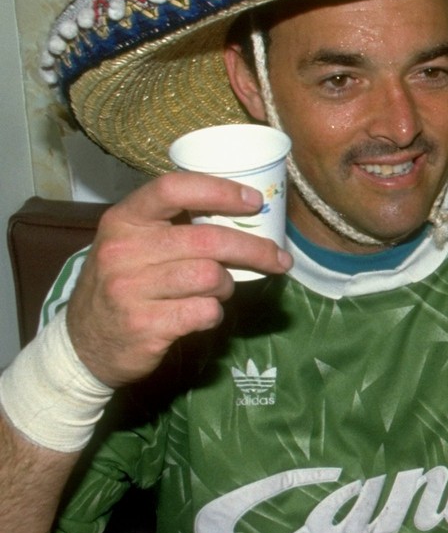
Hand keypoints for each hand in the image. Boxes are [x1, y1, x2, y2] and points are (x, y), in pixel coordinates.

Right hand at [66, 172, 292, 386]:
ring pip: (211, 276)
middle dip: (254, 249)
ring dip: (227, 285)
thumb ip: (171, 228)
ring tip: (219, 290)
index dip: (219, 191)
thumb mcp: (131, 246)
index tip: (253, 200)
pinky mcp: (144, 325)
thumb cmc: (122, 285)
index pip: (173, 189)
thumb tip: (242, 215)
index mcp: (123, 220)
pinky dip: (214, 313)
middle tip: (279, 258)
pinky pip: (205, 311)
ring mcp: (130, 289)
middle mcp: (123, 250)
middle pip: (207, 240)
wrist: (83, 344)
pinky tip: (203, 314)